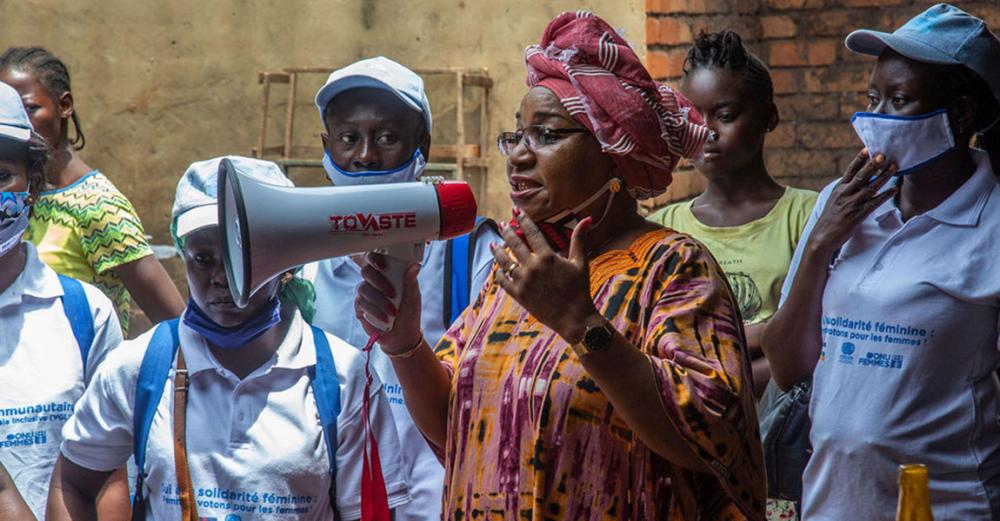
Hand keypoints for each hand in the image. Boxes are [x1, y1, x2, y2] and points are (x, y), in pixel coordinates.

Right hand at [354, 253, 423, 352]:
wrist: (402, 336)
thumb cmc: (408, 313)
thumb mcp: (413, 297)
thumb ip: (411, 281)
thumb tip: (415, 265)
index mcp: (388, 274)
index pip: (375, 258)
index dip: (375, 258)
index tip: (383, 265)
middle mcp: (374, 281)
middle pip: (366, 271)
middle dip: (379, 282)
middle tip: (392, 294)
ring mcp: (366, 293)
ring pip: (364, 289)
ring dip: (380, 301)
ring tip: (393, 313)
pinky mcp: (360, 307)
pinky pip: (361, 303)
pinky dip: (374, 311)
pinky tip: (384, 319)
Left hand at [492, 210, 600, 343]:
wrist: (574, 318)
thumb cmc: (579, 290)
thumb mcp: (580, 262)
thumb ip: (579, 239)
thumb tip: (587, 219)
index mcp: (548, 257)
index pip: (532, 233)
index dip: (523, 220)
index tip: (516, 211)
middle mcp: (533, 267)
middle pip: (515, 244)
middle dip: (507, 232)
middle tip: (502, 224)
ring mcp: (524, 281)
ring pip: (505, 262)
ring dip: (498, 251)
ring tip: (493, 244)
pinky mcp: (519, 295)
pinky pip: (503, 282)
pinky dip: (499, 274)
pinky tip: (497, 269)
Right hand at [808, 149, 896, 255]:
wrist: (822, 236)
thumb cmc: (830, 218)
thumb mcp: (834, 200)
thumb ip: (845, 190)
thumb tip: (858, 180)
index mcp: (839, 189)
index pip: (850, 171)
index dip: (859, 159)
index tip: (867, 148)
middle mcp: (845, 194)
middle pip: (861, 176)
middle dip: (873, 165)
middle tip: (883, 154)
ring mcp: (852, 204)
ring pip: (870, 187)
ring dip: (883, 176)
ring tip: (894, 167)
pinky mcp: (858, 215)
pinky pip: (874, 203)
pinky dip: (885, 195)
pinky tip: (894, 189)